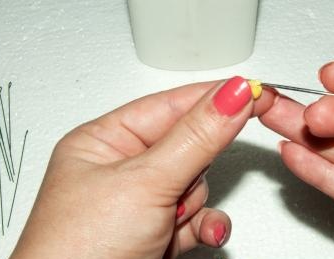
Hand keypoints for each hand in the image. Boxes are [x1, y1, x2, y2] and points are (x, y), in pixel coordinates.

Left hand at [12, 77, 274, 258]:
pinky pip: (199, 217)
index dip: (215, 96)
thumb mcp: (144, 182)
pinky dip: (204, 226)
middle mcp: (121, 169)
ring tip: (170, 219)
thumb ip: (196, 136)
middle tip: (192, 175)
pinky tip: (199, 234)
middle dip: (194, 168)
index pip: (170, 104)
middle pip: (189, 146)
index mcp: (104, 141)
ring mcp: (141, 204)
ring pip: (199, 184)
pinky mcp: (157, 234)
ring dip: (195, 204)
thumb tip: (234, 94)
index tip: (256, 90)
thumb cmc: (77, 250)